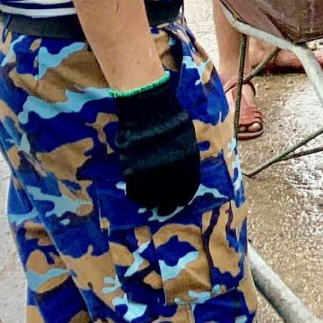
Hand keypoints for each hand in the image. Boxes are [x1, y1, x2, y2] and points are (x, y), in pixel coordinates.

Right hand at [113, 75, 200, 215]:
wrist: (150, 113)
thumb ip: (185, 158)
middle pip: (170, 200)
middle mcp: (172, 174)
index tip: (179, 201)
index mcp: (188, 166)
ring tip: (150, 204)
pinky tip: (138, 196)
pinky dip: (137, 196)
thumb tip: (183, 168)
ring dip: (151, 203)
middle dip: (167, 206)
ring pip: (151, 199)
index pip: (187, 190)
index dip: (183, 197)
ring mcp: (152, 175)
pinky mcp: (134, 173)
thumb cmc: (171, 121)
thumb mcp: (187, 140)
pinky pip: (135, 192)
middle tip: (164, 209)